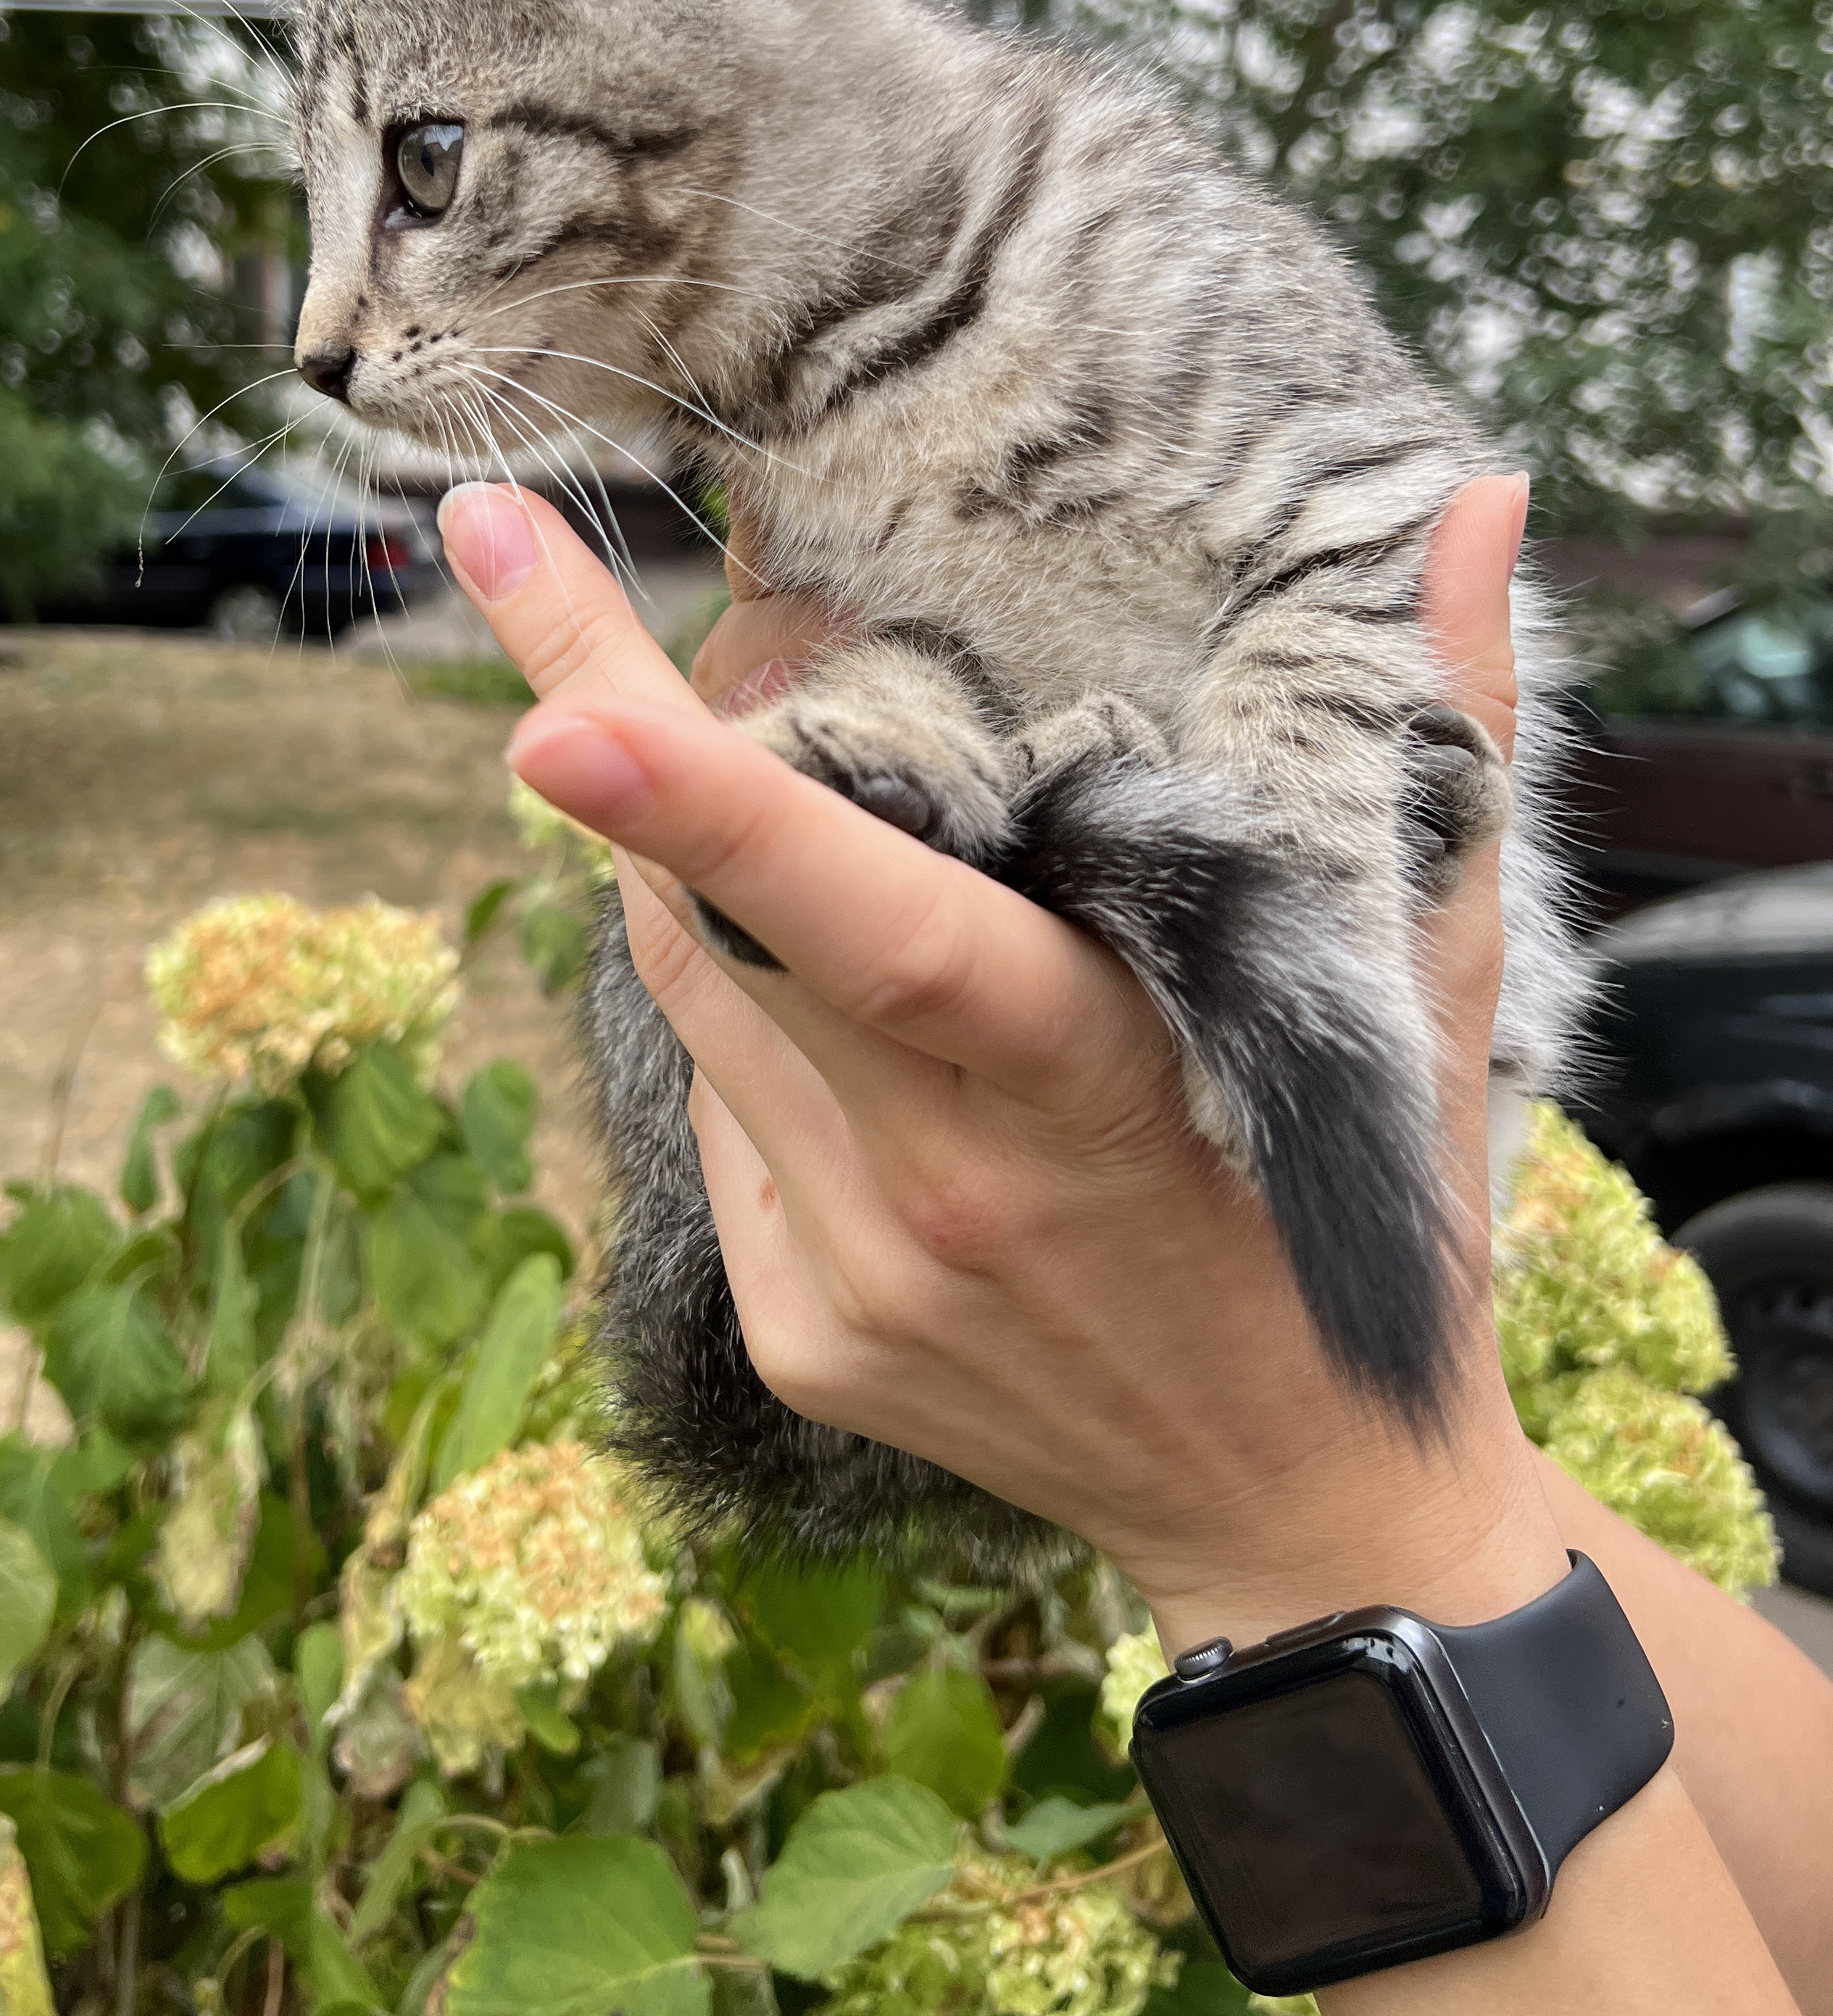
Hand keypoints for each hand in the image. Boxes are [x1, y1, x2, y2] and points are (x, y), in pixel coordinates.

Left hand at [438, 476, 1563, 1650]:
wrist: (1308, 1512)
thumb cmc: (1375, 1209)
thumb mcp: (1438, 977)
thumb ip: (1446, 727)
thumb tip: (1480, 503)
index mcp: (1087, 1081)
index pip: (864, 925)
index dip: (703, 812)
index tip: (555, 707)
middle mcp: (938, 1184)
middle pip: (705, 920)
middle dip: (595, 720)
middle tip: (535, 553)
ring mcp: (849, 1270)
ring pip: (685, 988)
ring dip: (666, 842)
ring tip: (705, 726)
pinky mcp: (794, 1333)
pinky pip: (713, 1105)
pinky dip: (735, 998)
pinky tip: (819, 972)